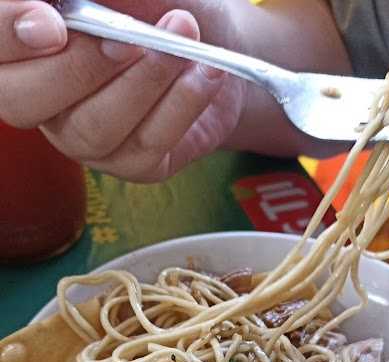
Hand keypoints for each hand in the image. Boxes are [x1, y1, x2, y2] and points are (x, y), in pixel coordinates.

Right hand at [0, 1, 244, 181]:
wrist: (212, 36)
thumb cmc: (154, 1)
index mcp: (23, 49)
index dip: (9, 35)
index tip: (52, 23)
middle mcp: (42, 97)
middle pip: (25, 101)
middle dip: (80, 68)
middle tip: (128, 38)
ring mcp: (83, 136)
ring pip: (93, 128)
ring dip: (144, 81)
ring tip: (183, 37)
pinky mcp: (132, 163)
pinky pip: (147, 145)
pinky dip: (182, 103)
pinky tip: (204, 72)